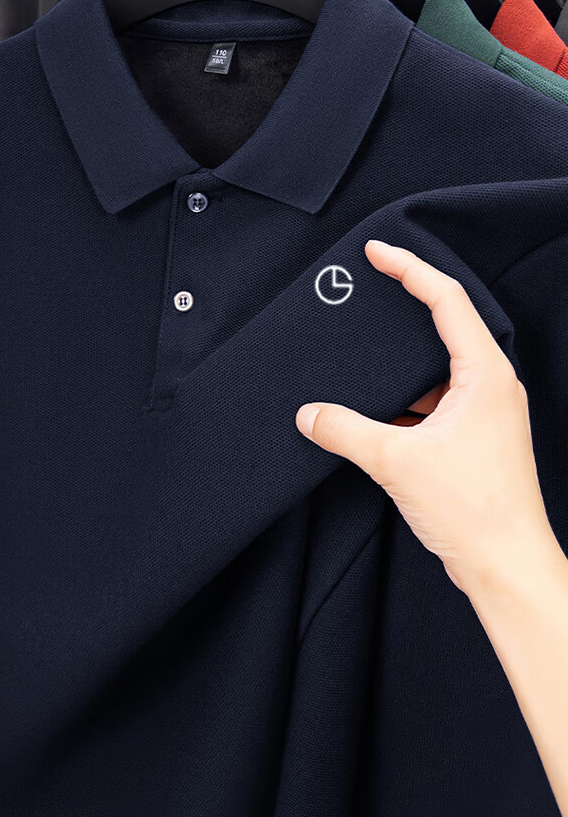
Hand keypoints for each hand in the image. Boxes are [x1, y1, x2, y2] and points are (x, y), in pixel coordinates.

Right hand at [295, 239, 559, 594]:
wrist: (507, 565)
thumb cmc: (474, 511)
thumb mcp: (397, 461)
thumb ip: (346, 431)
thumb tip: (309, 414)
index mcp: (484, 374)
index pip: (446, 299)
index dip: (409, 268)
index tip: (378, 251)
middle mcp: (491, 385)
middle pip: (446, 325)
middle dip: (404, 305)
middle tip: (369, 284)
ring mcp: (486, 411)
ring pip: (438, 368)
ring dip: (402, 364)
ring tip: (363, 357)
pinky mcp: (476, 436)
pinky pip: (437, 400)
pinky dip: (407, 399)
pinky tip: (376, 411)